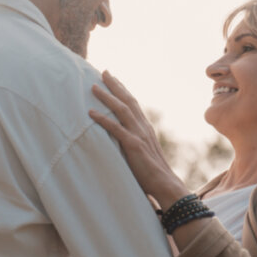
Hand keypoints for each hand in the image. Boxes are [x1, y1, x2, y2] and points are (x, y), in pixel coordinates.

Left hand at [89, 71, 188, 207]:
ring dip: (107, 97)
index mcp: (145, 128)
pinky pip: (115, 128)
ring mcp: (139, 135)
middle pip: (128, 100)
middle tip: (103, 71)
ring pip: (121, 110)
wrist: (166, 185)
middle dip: (115, 85)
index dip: (123, 90)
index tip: (113, 79)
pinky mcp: (133, 145)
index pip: (133, 104)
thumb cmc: (153, 174)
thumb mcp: (143, 154)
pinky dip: (102, 119)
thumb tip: (121, 142)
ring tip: (93, 87)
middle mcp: (143, 127)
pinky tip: (90, 112)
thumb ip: (133, 144)